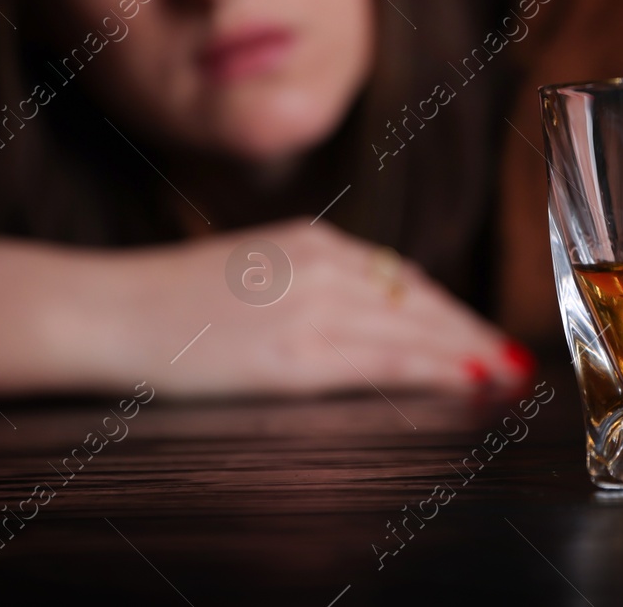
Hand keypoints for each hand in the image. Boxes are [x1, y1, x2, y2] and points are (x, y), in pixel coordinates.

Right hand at [167, 219, 532, 396]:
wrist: (108, 310)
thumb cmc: (169, 299)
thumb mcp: (252, 268)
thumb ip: (307, 279)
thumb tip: (363, 310)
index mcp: (310, 240)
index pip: (401, 277)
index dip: (449, 307)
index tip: (480, 330)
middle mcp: (320, 264)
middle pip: (419, 301)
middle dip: (471, 331)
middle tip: (513, 358)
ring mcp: (310, 308)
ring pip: (413, 331)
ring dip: (466, 353)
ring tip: (504, 375)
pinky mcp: (293, 354)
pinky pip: (383, 362)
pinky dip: (433, 371)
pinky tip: (464, 382)